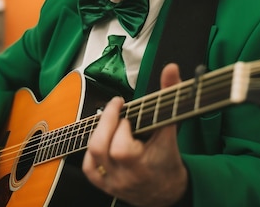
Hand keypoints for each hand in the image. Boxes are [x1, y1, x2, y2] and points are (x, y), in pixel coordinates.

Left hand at [82, 63, 187, 206]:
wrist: (168, 191)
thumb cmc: (169, 158)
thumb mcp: (171, 127)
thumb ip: (170, 95)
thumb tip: (170, 67)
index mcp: (142, 167)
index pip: (120, 149)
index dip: (119, 126)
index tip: (125, 111)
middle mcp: (124, 178)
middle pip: (100, 149)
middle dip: (104, 123)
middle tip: (115, 110)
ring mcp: (111, 183)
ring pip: (91, 157)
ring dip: (98, 133)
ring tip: (111, 124)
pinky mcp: (103, 186)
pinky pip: (88, 168)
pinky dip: (91, 151)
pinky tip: (102, 138)